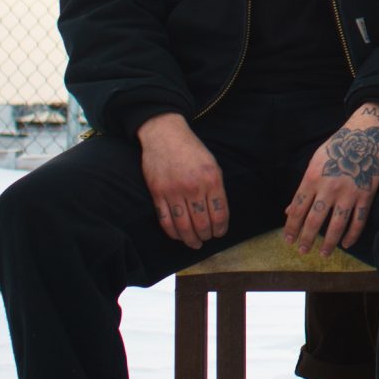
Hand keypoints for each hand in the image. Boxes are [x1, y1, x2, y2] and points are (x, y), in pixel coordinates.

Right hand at [138, 114, 230, 248]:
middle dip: (206, 236)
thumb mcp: (212, 164)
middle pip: (201, 223)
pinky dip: (173, 233)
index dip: (221, 228)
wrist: (165, 135)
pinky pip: (165, 221)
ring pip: (183, 226)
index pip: (219, 213)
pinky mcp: (158, 194)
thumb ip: (216, 188)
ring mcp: (174, 191)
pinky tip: (179, 236)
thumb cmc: (192, 150)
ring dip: (190, 239)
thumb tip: (218, 214)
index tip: (220, 234)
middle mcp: (194, 187)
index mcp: (212, 179)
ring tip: (195, 243)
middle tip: (207, 239)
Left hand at [283, 103, 378, 255]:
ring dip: (328, 243)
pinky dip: (353, 235)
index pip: (298, 209)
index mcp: (312, 177)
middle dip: (307, 238)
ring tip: (324, 253)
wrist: (366, 134)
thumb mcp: (315, 162)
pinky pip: (359, 220)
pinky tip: (346, 244)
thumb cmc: (337, 147)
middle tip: (303, 251)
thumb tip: (289, 211)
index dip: (291, 227)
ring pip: (336, 224)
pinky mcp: (366, 194)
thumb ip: (304, 188)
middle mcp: (328, 187)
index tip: (288, 240)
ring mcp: (348, 192)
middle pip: (314, 220)